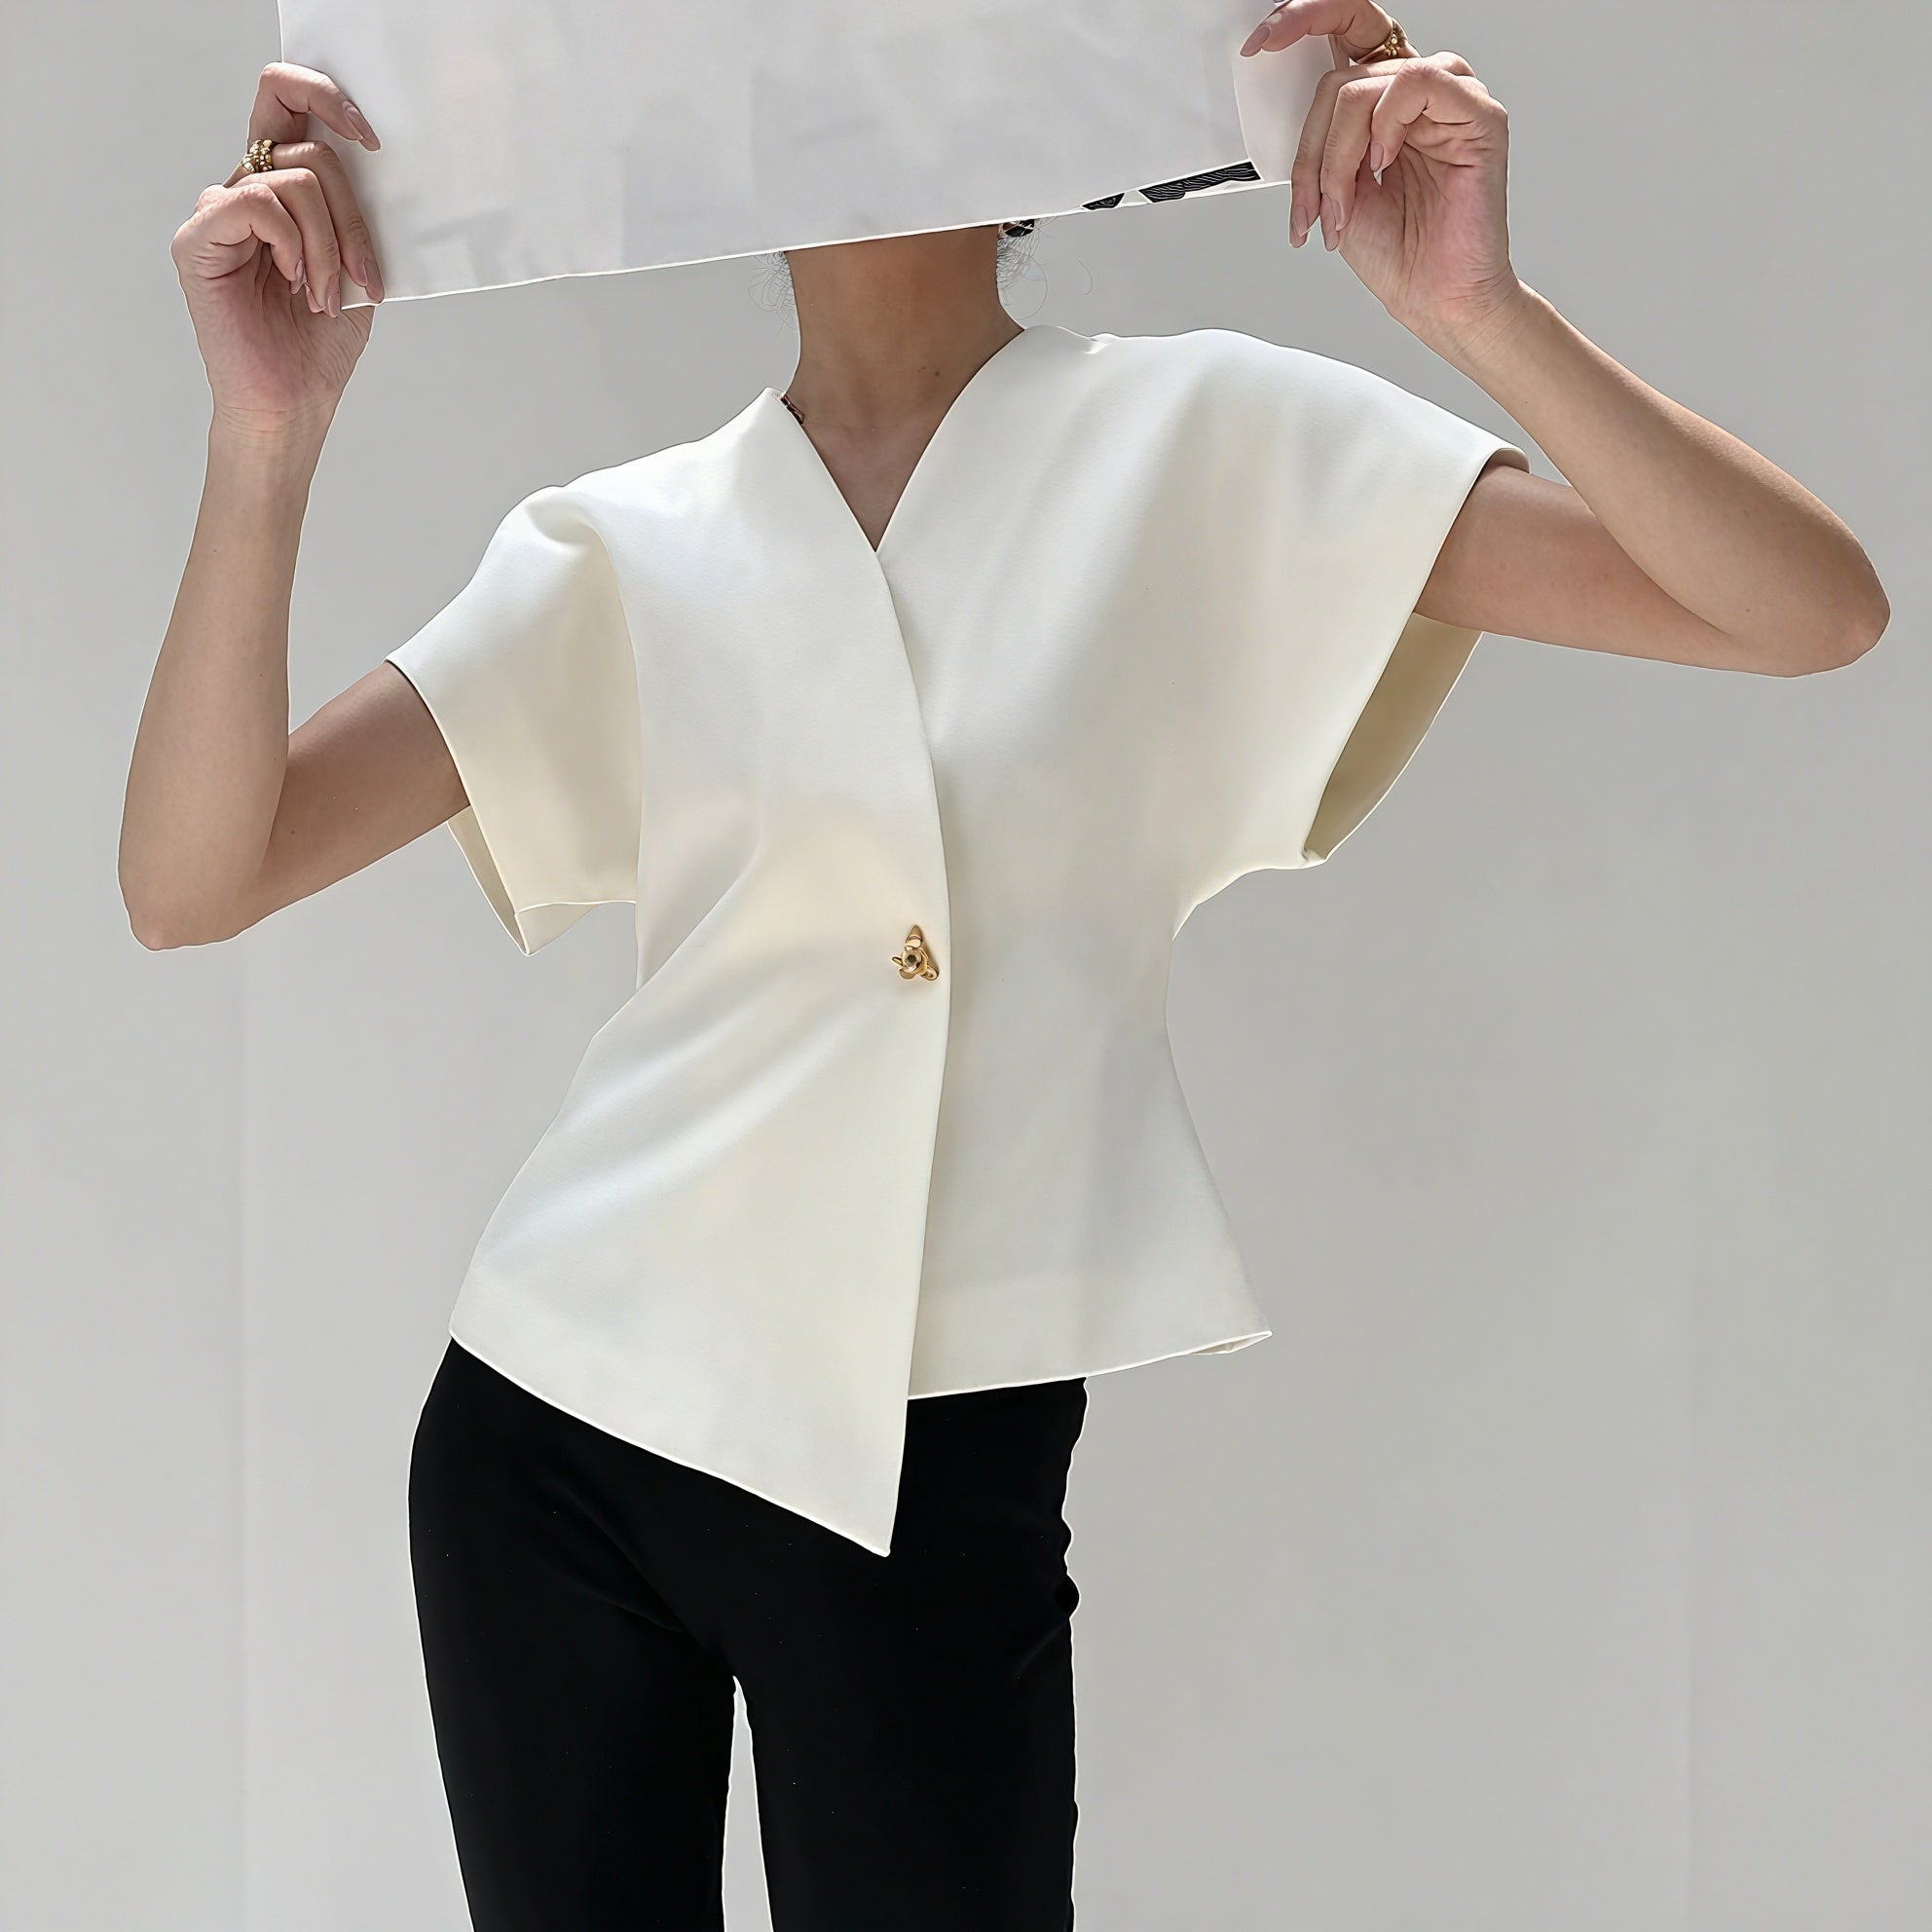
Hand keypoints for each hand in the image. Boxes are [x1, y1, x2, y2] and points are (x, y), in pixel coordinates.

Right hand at [171, 64, 384, 443]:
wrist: (293, 404)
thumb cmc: (319, 345)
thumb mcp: (358, 268)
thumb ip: (357, 212)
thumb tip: (380, 165)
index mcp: (282, 192)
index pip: (287, 102)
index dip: (327, 98)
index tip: (374, 139)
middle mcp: (247, 193)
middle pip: (304, 145)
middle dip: (351, 213)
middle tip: (363, 274)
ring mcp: (219, 214)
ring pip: (293, 179)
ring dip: (330, 245)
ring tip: (326, 296)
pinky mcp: (198, 240)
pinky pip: (254, 202)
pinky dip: (291, 242)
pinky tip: (295, 282)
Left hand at [1241, 2, 1525, 350]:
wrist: (1434, 297)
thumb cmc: (1396, 251)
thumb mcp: (1333, 190)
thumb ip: (1319, 140)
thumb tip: (1284, 104)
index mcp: (1383, 104)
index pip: (1346, 30)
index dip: (1303, 20)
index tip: (1260, 43)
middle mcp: (1416, 94)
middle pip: (1341, 76)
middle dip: (1311, 148)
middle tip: (1311, 205)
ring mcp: (1450, 99)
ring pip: (1366, 84)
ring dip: (1338, 154)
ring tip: (1344, 208)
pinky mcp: (1478, 114)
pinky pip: (1416, 83)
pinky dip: (1383, 127)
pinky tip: (1383, 165)